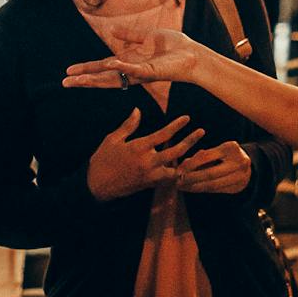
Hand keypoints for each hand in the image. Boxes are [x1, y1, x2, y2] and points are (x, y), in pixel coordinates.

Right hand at [64, 28, 203, 89]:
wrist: (195, 56)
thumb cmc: (175, 48)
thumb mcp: (148, 37)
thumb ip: (130, 35)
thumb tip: (111, 30)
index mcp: (130, 62)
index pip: (104, 67)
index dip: (87, 69)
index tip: (69, 73)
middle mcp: (133, 71)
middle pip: (104, 77)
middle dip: (85, 79)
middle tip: (65, 83)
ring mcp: (141, 73)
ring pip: (115, 77)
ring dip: (97, 78)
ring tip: (79, 80)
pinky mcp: (153, 71)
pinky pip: (135, 70)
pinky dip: (123, 67)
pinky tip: (110, 63)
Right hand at [86, 110, 203, 200]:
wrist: (96, 186)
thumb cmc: (102, 160)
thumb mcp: (112, 139)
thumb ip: (128, 125)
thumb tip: (138, 110)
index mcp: (138, 147)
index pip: (163, 134)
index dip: (177, 125)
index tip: (187, 118)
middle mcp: (147, 162)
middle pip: (175, 152)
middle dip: (190, 141)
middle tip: (201, 131)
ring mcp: (150, 175)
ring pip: (175, 169)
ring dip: (187, 161)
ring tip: (200, 152)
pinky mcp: (149, 184)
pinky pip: (168, 179)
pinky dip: (178, 173)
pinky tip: (185, 167)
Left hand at [176, 140, 252, 194]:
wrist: (248, 166)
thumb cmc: (225, 156)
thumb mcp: (216, 151)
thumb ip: (200, 156)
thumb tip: (182, 166)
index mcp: (230, 148)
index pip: (206, 156)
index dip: (190, 165)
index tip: (178, 171)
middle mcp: (238, 162)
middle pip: (210, 174)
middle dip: (191, 179)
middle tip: (178, 182)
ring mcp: (241, 176)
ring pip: (212, 185)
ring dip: (194, 187)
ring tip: (182, 187)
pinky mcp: (238, 187)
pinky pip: (216, 191)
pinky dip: (202, 190)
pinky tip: (192, 189)